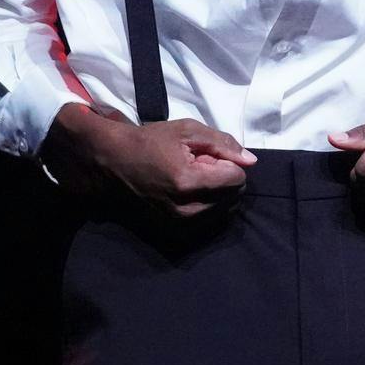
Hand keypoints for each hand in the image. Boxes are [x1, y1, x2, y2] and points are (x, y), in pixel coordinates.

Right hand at [41, 103, 256, 218]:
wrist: (114, 163)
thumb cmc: (150, 142)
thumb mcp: (188, 130)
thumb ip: (223, 143)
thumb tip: (250, 162)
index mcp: (188, 182)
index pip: (236, 179)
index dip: (228, 163)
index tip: (207, 156)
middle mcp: (187, 210)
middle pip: (233, 197)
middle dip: (224, 180)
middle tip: (200, 167)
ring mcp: (180, 225)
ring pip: (225, 212)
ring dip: (218, 194)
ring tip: (193, 180)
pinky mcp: (175, 233)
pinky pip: (210, 222)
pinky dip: (208, 207)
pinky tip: (190, 194)